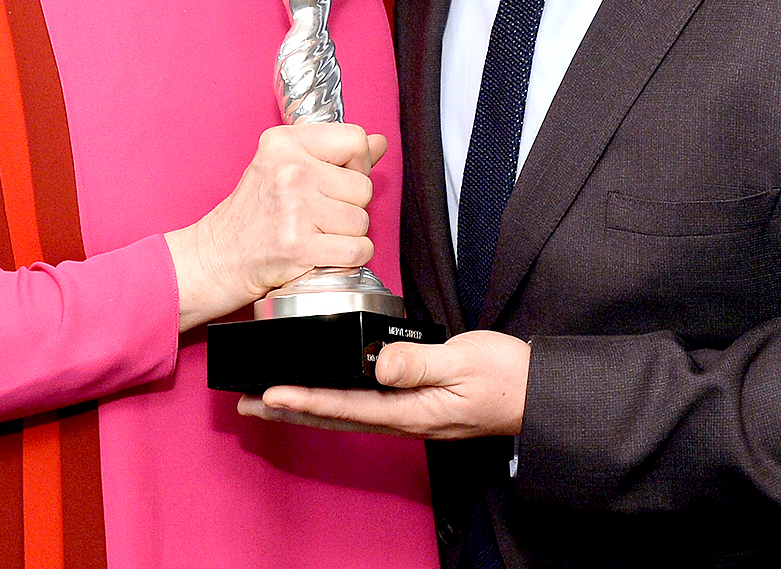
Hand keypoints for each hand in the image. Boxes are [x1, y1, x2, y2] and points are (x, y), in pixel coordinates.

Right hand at [166, 124, 386, 329]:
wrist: (217, 257)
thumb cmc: (253, 213)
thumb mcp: (284, 166)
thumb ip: (334, 153)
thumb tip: (380, 142)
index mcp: (285, 143)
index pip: (355, 139)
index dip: (357, 163)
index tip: (337, 179)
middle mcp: (290, 171)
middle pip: (363, 186)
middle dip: (349, 206)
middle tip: (317, 214)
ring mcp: (295, 209)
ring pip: (362, 221)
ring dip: (347, 234)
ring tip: (315, 233)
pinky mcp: (300, 246)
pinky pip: (358, 249)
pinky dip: (350, 257)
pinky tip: (325, 252)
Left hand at [238, 330, 529, 438]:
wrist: (534, 393)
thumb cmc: (505, 377)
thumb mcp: (464, 362)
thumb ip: (420, 363)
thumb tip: (379, 362)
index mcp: (411, 408)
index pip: (346, 405)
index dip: (306, 399)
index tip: (270, 394)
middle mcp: (403, 417)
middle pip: (334, 417)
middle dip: (289, 411)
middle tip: (246, 405)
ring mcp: (407, 414)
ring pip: (343, 415)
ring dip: (304, 409)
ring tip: (268, 403)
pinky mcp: (413, 405)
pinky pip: (362, 407)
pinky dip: (332, 403)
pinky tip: (323, 396)